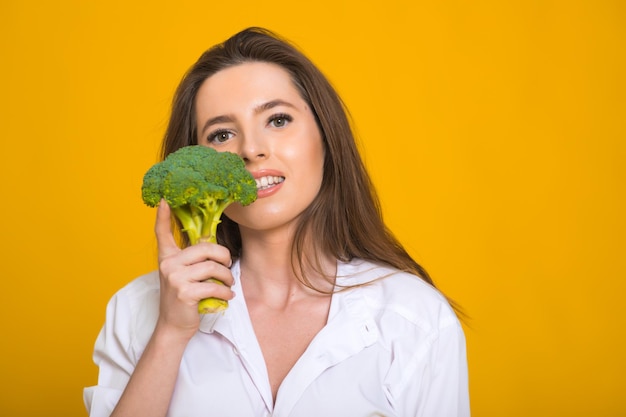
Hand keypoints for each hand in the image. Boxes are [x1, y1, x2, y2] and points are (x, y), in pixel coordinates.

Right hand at [154, 200, 234, 338]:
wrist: (173, 326)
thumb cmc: (182, 298)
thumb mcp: (182, 275)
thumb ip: (191, 259)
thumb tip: (211, 243)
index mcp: (167, 257)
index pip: (162, 233)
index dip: (163, 216)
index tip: (165, 199)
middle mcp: (168, 265)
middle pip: (205, 248)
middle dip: (224, 257)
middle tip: (228, 266)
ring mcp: (175, 278)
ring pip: (213, 267)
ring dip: (227, 277)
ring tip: (228, 284)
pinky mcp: (185, 293)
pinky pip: (214, 286)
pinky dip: (226, 292)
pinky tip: (227, 296)